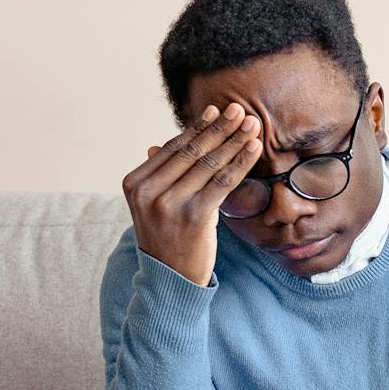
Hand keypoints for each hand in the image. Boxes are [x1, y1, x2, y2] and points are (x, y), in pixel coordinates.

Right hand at [122, 101, 264, 286]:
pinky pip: (223, 182)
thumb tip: (158, 144)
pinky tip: (253, 147)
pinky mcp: (194, 217)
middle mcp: (148, 192)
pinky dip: (241, 162)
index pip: (172, 149)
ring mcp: (169, 204)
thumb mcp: (152, 205)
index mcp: (134, 183)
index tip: (216, 111)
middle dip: (219, 127)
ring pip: (209, 164)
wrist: (169, 279)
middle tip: (240, 109)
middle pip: (191, 152)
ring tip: (252, 124)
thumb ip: (159, 175)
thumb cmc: (167, 238)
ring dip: (234, 140)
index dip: (197, 128)